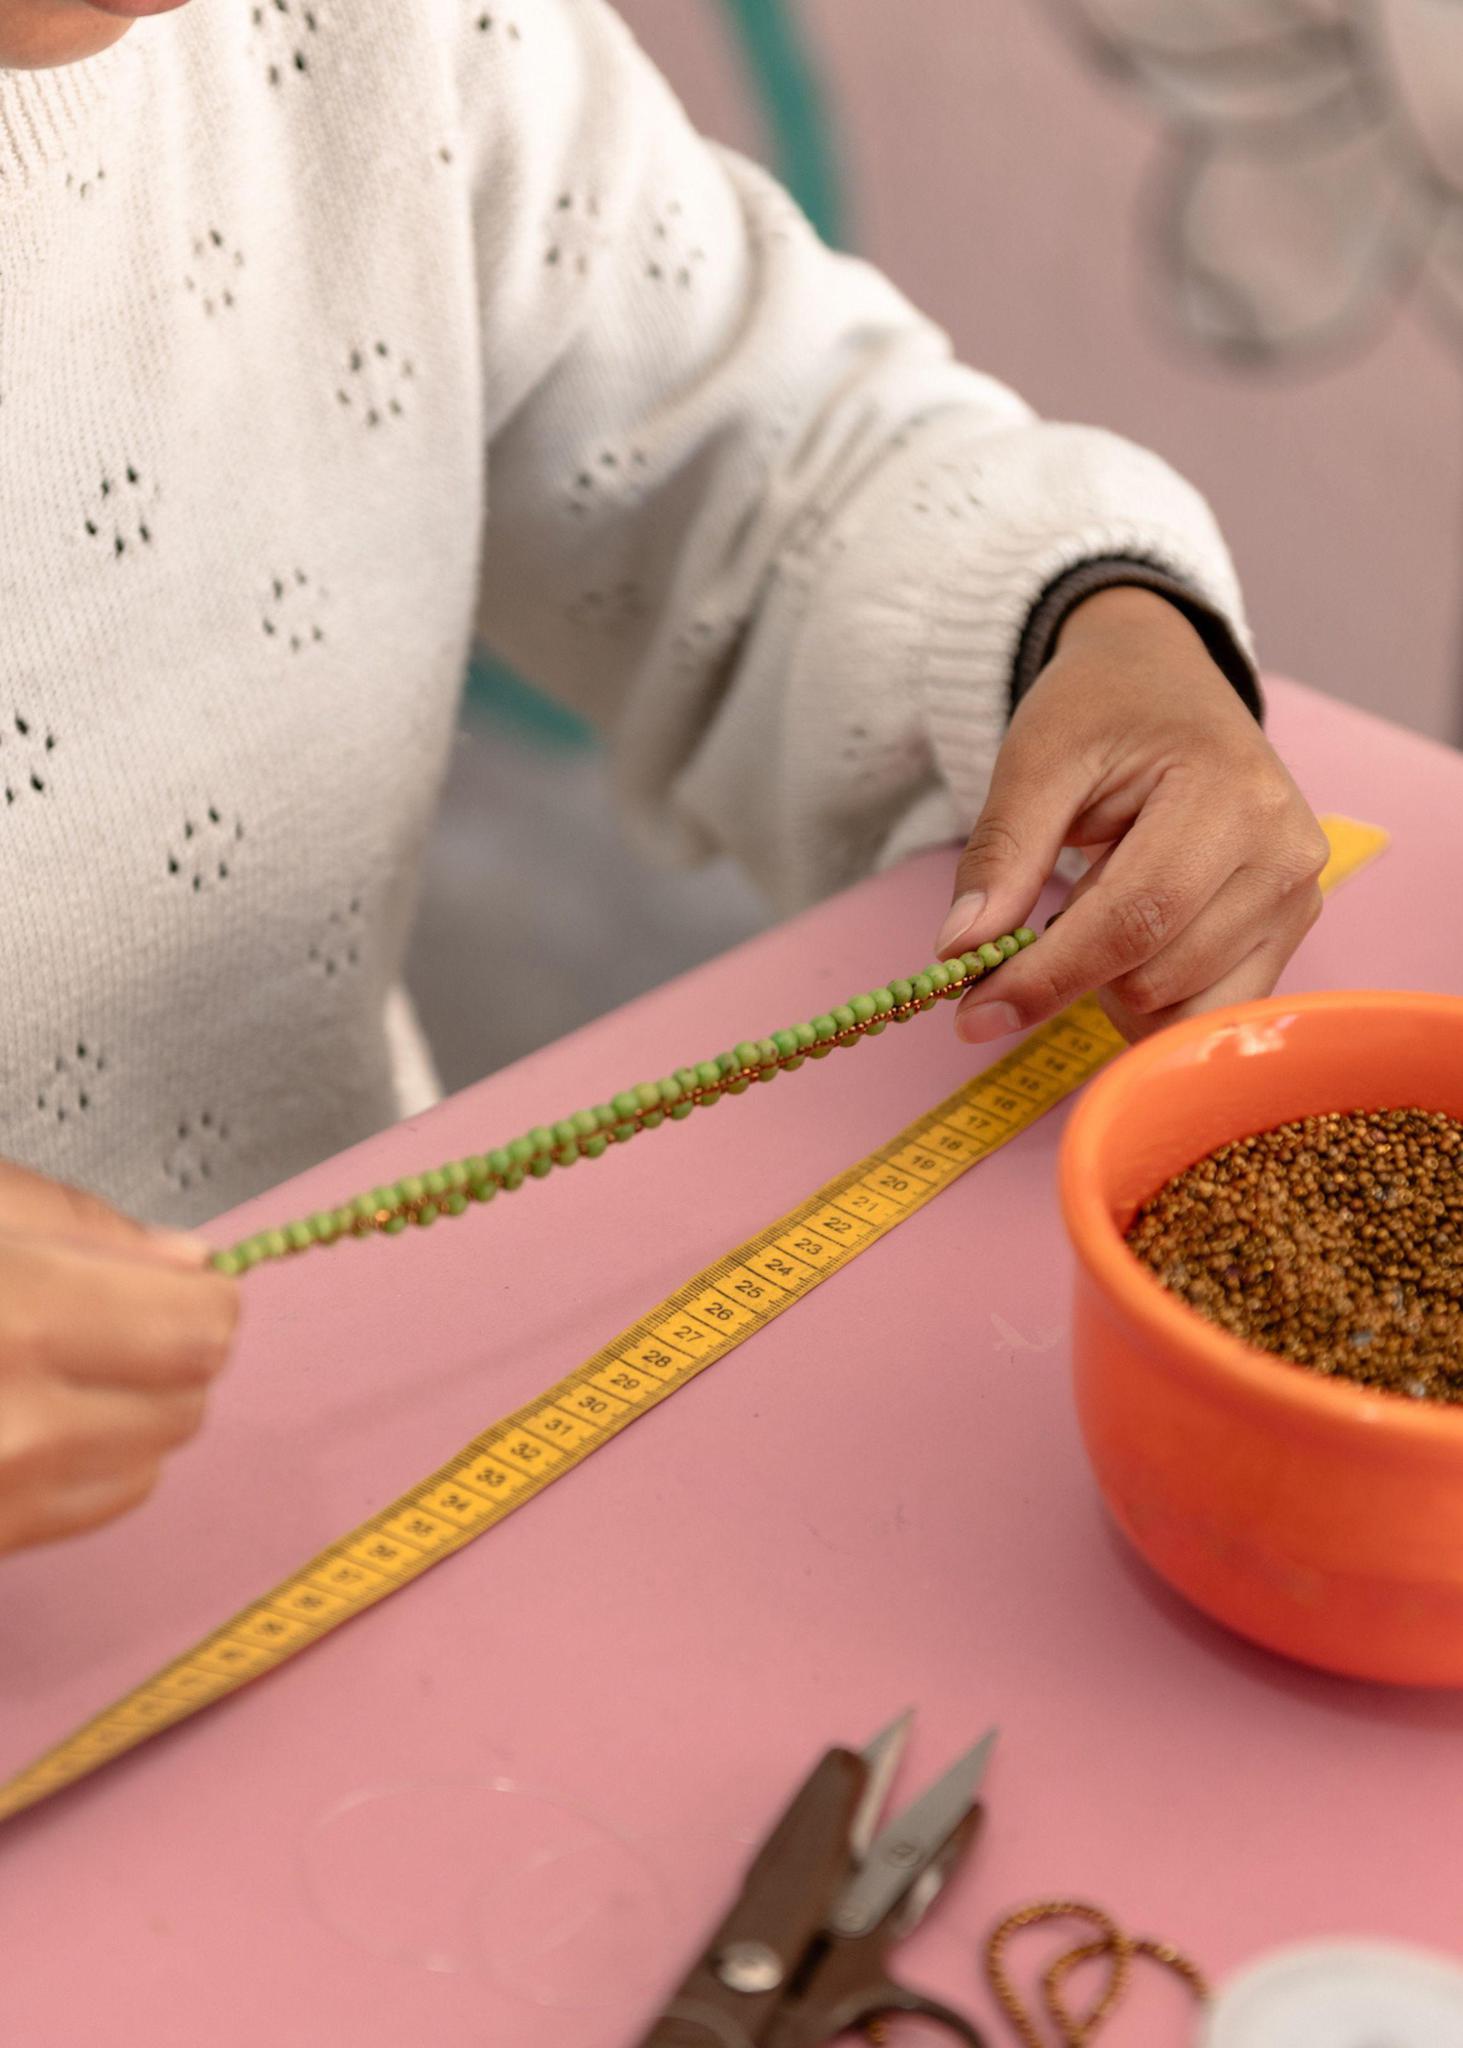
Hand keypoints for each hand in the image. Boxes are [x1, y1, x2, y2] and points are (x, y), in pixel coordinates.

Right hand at [0, 1163, 238, 1555]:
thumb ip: (73, 1220)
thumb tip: (185, 1258)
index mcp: (19, 1322)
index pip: (202, 1326)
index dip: (194, 1292)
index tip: (167, 1277)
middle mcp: (21, 1431)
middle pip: (191, 1394)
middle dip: (163, 1347)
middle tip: (91, 1313)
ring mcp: (8, 1501)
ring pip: (155, 1455)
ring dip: (128, 1407)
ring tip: (44, 1364)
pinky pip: (99, 1501)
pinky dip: (87, 1459)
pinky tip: (24, 1415)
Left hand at [936, 586, 1329, 1043]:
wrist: (1163, 679)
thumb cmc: (1103, 707)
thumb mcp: (1036, 758)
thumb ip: (1001, 854)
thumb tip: (960, 950)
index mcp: (1231, 795)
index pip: (1133, 918)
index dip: (1048, 975)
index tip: (974, 1013)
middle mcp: (1285, 855)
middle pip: (1156, 974)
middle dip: (1073, 974)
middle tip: (1037, 919)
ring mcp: (1297, 900)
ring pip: (1182, 1009)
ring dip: (1113, 985)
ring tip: (1099, 903)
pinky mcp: (1289, 932)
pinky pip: (1209, 1012)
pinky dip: (1150, 998)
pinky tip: (1129, 940)